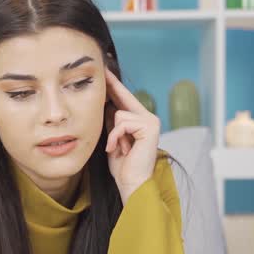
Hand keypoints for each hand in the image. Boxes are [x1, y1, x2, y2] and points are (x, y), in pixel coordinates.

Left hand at [103, 69, 160, 203]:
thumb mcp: (113, 139)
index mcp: (141, 121)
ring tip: (118, 148)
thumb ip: (112, 123)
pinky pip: (122, 123)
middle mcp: (149, 118)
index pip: (125, 100)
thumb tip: (104, 104)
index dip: (115, 86)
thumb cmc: (122, 166)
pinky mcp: (150, 127)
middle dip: (112, 86)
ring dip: (113, 133)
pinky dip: (115, 137)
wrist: (132, 183)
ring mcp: (151, 121)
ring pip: (119, 114)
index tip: (105, 72)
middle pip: (125, 97)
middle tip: (102, 70)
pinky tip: (118, 149)